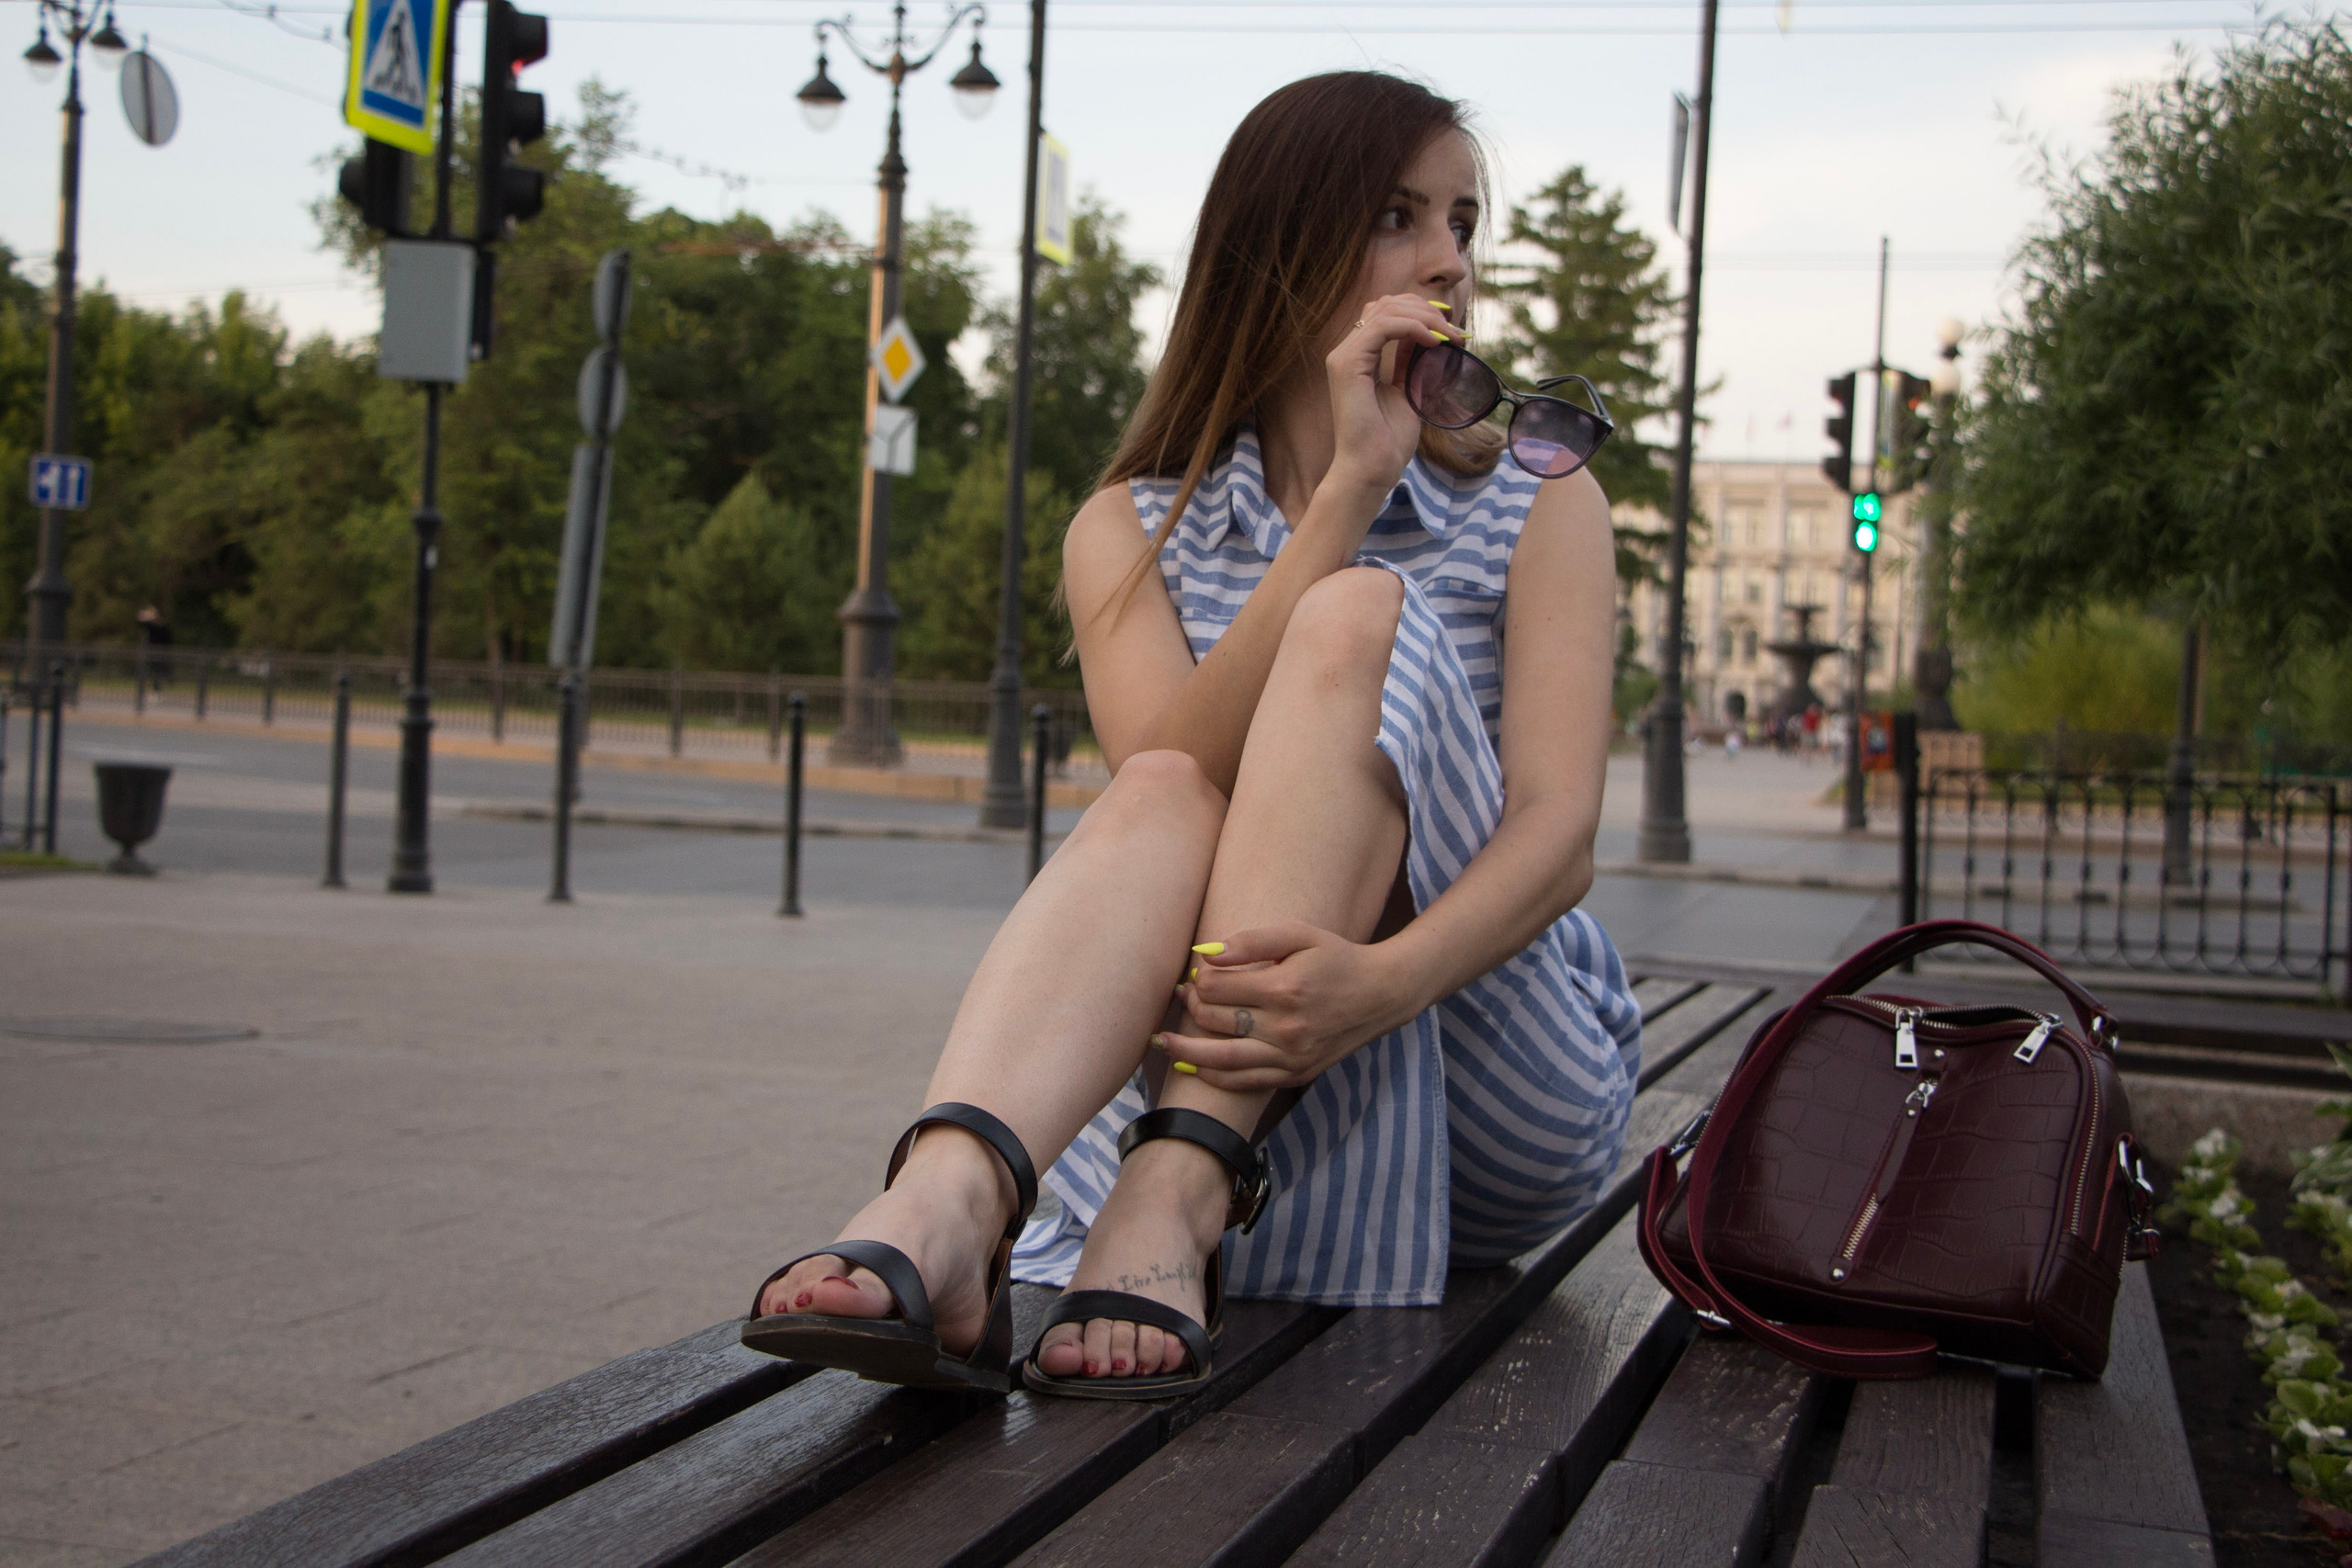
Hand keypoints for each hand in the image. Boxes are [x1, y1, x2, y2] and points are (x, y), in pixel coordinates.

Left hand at [1156, 923, 1416, 1090]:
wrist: (1381, 994)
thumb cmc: (1337, 957)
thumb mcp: (1299, 934)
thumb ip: (1251, 941)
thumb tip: (1206, 954)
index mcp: (1284, 988)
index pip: (1219, 988)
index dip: (1200, 980)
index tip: (1197, 973)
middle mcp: (1286, 1027)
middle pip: (1217, 1021)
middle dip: (1192, 1006)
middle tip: (1182, 995)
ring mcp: (1291, 1056)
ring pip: (1224, 1059)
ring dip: (1188, 1050)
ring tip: (1162, 1042)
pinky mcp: (1295, 1074)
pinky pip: (1246, 1082)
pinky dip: (1215, 1076)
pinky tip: (1194, 1066)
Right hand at [1322, 293, 1461, 501]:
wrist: (1371, 470)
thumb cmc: (1388, 441)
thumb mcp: (1408, 390)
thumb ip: (1411, 361)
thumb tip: (1429, 336)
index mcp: (1358, 357)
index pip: (1386, 313)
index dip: (1420, 311)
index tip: (1451, 330)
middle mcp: (1346, 352)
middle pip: (1386, 304)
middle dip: (1426, 310)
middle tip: (1455, 332)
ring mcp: (1343, 356)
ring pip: (1386, 309)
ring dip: (1425, 318)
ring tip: (1450, 337)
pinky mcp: (1347, 364)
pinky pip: (1383, 326)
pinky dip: (1414, 328)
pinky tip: (1434, 343)